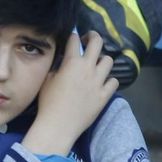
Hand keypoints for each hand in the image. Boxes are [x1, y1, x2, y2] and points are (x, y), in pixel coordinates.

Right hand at [23, 32, 118, 157]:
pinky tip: (102, 83)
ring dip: (101, 60)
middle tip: (89, 40)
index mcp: (72, 62)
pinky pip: (114, 81)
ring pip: (108, 60)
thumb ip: (57, 66)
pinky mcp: (105, 95)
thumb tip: (63, 60)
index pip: (74, 39)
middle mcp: (88, 68)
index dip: (73, 36)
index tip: (72, 39)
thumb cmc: (48, 102)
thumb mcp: (47, 79)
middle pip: (97, 42)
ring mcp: (99, 81)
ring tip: (95, 66)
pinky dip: (109, 80)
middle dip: (93, 36)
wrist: (58, 125)